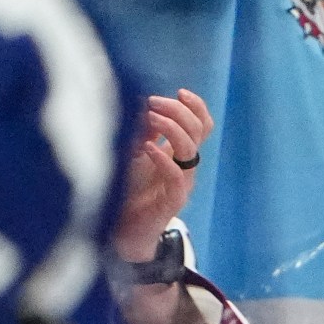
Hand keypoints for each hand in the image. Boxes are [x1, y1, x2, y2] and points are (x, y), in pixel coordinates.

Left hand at [113, 89, 210, 262]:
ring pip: (191, 150)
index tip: (179, 92)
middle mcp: (184, 167)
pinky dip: (163, 159)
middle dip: (179, 111)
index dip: (196, 106)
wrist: (121, 232)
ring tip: (150, 117)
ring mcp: (181, 184)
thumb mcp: (131, 152)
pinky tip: (146, 148)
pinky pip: (176, 177)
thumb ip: (142, 131)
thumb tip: (144, 104)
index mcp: (179, 154)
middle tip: (153, 103)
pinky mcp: (172, 201)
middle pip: (199, 131)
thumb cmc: (125, 191)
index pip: (202, 125)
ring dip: (172, 128)